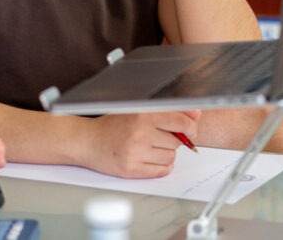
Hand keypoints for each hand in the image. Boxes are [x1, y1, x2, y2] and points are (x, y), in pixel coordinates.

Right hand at [79, 110, 199, 177]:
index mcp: (142, 114)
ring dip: (165, 154)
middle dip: (171, 140)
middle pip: (177, 142)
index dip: (190, 127)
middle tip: (156, 136)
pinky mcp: (132, 169)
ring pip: (171, 157)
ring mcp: (135, 152)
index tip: (189, 130)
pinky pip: (162, 170)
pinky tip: (147, 158)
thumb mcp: (138, 111)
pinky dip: (160, 166)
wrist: (87, 141)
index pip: (181, 122)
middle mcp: (139, 133)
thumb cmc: (112, 125)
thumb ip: (169, 111)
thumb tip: (196, 113)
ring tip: (148, 147)